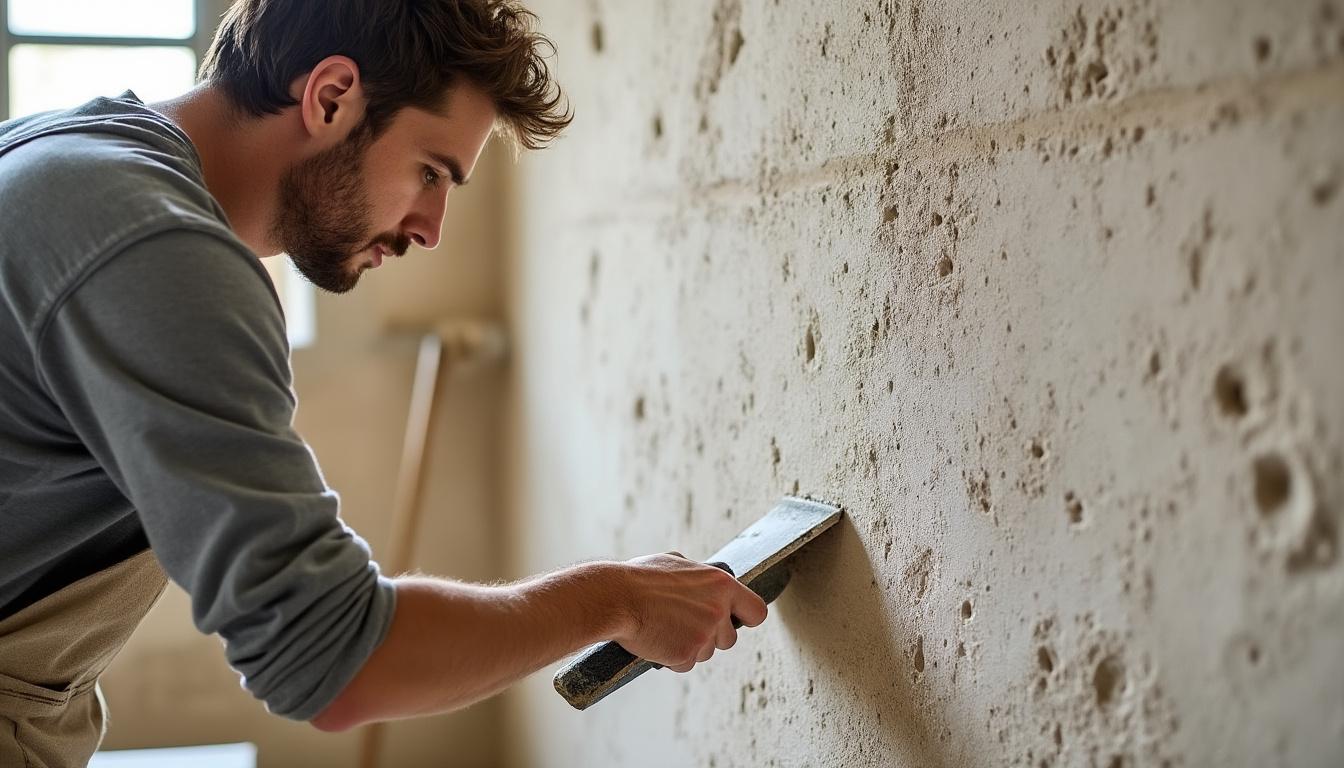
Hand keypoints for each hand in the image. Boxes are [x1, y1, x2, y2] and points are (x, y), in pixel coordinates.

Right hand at [610, 552, 767, 672]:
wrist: (616, 598)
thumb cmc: (639, 578)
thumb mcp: (674, 563)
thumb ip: (697, 576)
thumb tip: (702, 578)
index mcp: (721, 584)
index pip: (756, 611)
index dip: (746, 618)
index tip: (736, 621)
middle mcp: (718, 610)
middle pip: (730, 638)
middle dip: (711, 637)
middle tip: (685, 626)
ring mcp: (704, 634)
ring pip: (707, 653)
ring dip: (690, 648)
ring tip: (664, 629)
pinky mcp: (687, 654)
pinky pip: (686, 664)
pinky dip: (672, 659)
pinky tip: (657, 642)